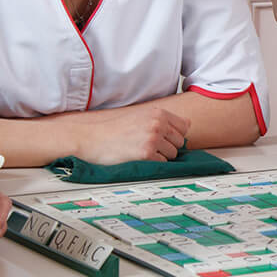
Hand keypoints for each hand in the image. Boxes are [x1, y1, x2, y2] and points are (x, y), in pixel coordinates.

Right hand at [63, 106, 190, 164]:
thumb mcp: (139, 116)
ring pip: (173, 154)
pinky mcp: (146, 153)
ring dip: (161, 156)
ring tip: (141, 151)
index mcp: (157, 113)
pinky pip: (162, 163)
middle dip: (168, 146)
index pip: (184, 126)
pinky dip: (153, 164)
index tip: (165, 139)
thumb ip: (160, 120)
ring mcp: (153, 138)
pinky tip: (138, 158)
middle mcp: (158, 123)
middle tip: (149, 146)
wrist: (91, 138)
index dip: (175, 135)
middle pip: (180, 142)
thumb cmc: (112, 129)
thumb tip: (186, 126)